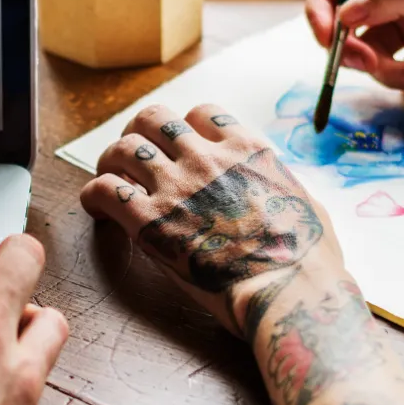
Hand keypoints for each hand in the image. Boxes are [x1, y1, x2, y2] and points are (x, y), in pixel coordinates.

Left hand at [81, 105, 403, 404]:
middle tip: (135, 156)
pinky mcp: (150, 222)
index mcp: (246, 149)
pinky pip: (105, 190)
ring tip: (109, 178)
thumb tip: (278, 189)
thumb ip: (281, 187)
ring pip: (123, 148)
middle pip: (153, 118)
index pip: (202, 112)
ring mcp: (176, 187)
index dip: (185, 126)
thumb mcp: (308, 204)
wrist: (289, 292)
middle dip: (139, 132)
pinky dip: (94, 195)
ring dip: (111, 160)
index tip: (180, 145)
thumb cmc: (308, 259)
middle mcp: (206, 158)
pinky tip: (96, 208)